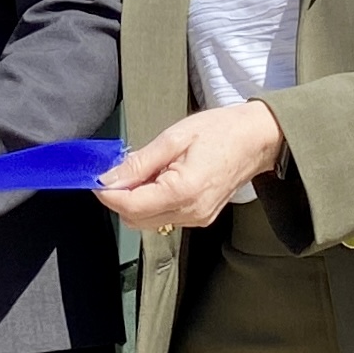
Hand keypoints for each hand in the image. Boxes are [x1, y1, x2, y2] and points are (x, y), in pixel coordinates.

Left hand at [98, 100, 285, 231]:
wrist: (257, 140)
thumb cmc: (220, 131)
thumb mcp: (173, 138)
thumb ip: (139, 162)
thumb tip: (109, 178)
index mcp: (183, 192)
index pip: (130, 206)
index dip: (108, 193)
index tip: (96, 177)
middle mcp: (190, 213)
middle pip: (136, 219)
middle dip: (119, 198)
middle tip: (118, 170)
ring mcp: (197, 219)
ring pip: (148, 221)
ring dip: (135, 201)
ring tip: (143, 171)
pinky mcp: (201, 218)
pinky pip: (165, 217)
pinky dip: (152, 202)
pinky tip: (158, 180)